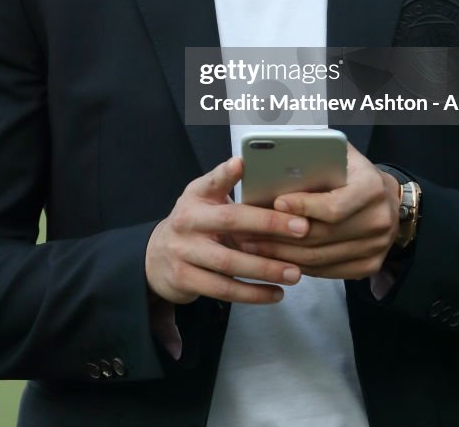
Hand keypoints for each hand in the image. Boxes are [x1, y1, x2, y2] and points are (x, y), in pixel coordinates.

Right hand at [145, 156, 308, 304]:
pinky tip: (276, 293)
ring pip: (229, 262)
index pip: (213, 181)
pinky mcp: (185, 279)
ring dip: (266, 268)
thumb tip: (262, 173)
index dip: (226, 173)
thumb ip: (228, 188)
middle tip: (302, 228)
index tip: (242, 163)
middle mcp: (187, 220)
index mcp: (197, 196)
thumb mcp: (204, 199)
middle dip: (268, 224)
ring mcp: (184, 251)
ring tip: (295, 273)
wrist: (156, 257)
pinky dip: (252, 293)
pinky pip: (223, 289)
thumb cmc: (195, 223)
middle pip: (230, 221)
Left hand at [236, 144, 399, 278]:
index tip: (275, 203)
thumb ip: (316, 155)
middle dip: (281, 236)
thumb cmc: (354, 173)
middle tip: (250, 232)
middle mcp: (379, 220)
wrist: (389, 200)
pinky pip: (328, 271)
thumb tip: (278, 156)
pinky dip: (300, 266)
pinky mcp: (370, 266)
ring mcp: (377, 247)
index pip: (333, 207)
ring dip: (283, 256)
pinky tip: (277, 260)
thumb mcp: (341, 155)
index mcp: (371, 188)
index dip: (302, 207)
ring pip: (321, 258)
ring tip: (254, 248)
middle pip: (322, 236)